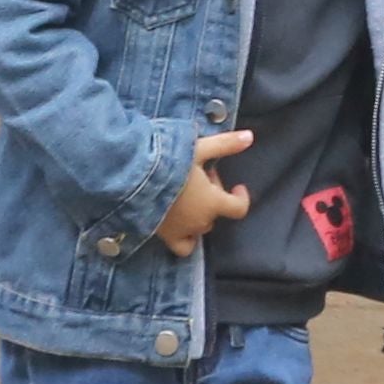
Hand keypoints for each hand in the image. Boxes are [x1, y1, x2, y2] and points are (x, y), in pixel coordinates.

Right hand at [157, 127, 256, 255]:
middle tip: (197, 175)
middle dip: (212, 194)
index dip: (241, 197)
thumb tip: (250, 137)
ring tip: (184, 192)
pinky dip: (186, 237)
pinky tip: (180, 222)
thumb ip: (226, 144)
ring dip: (199, 211)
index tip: (238, 186)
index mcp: (213, 202)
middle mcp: (201, 221)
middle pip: (216, 212)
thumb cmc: (169, 163)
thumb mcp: (199, 149)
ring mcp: (183, 231)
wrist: (133, 181)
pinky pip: (183, 247)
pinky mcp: (165, 236)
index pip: (239, 208)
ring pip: (200, 226)